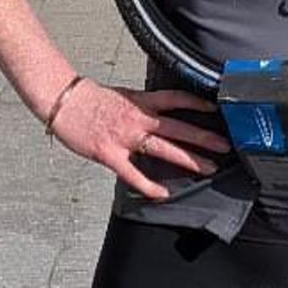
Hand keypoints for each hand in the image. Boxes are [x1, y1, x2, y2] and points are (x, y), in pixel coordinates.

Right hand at [50, 79, 231, 199]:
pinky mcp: (109, 153)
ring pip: (163, 148)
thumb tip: (159, 112)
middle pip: (177, 127)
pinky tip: (163, 193)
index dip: (197, 103)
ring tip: (208, 167)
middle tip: (225, 146)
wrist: (63, 100)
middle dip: (203, 137)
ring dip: (188, 158)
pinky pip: (132, 172)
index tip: (216, 108)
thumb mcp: (123, 95)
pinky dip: (149, 184)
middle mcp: (137, 118)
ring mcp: (124, 136)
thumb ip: (142, 105)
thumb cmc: (89, 99)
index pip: (175, 98)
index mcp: (141, 101)